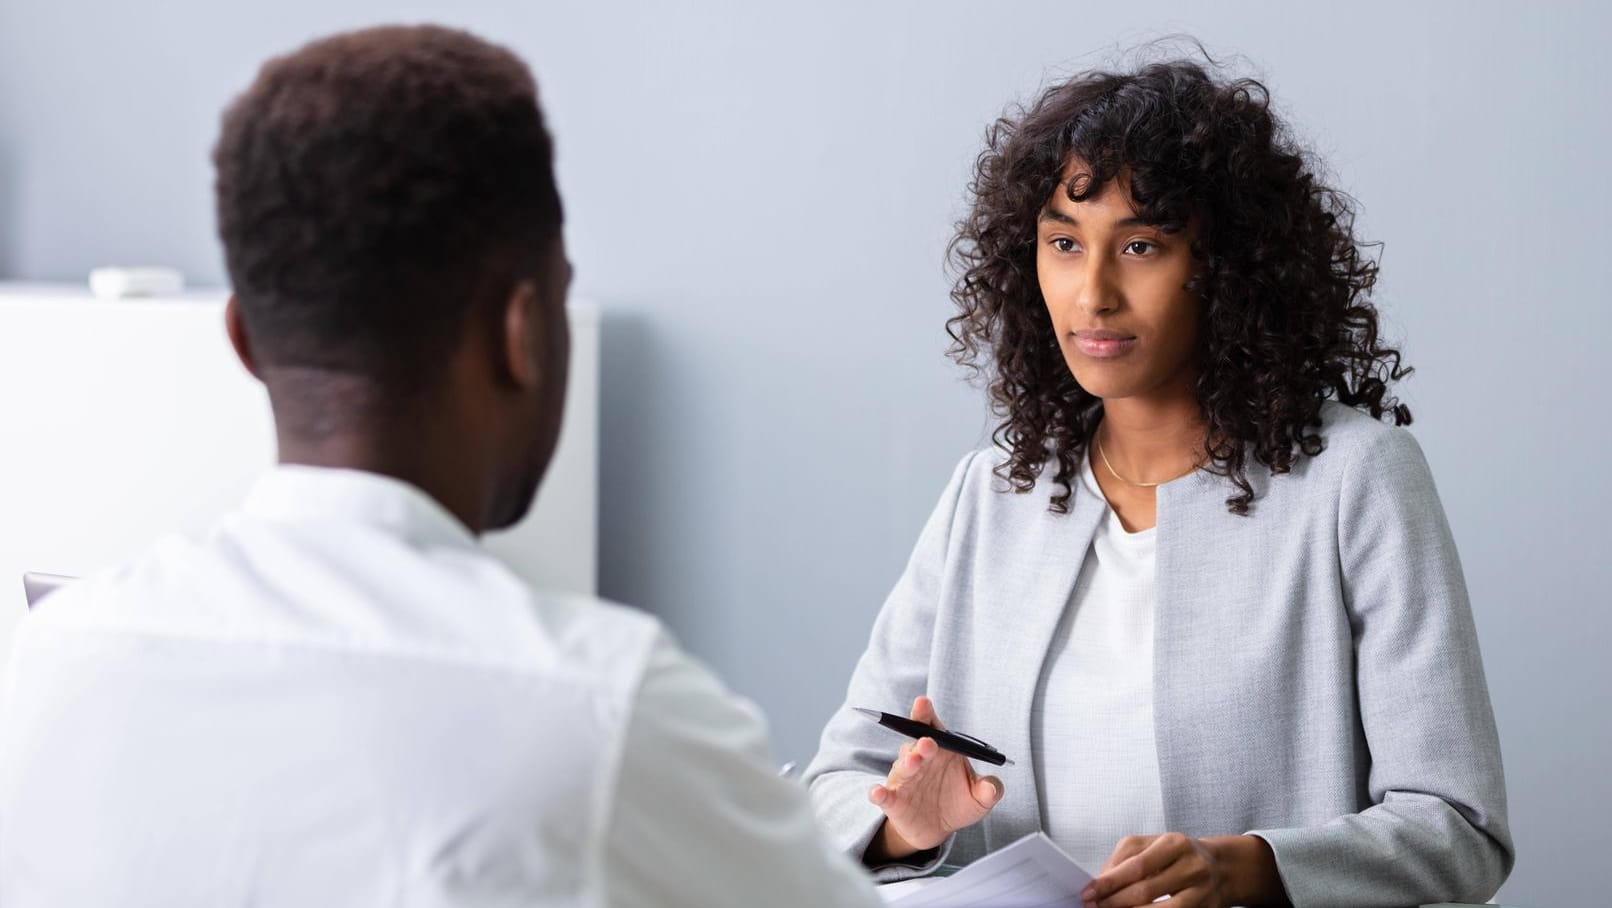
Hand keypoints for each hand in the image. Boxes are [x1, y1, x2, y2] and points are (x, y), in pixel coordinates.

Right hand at [864, 696, 1003, 861]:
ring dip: (906, 764)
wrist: (939, 830)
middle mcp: (919, 761)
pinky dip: (878, 793)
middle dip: (920, 741)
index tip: (923, 703)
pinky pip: (883, 794)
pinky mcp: (893, 802)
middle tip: (928, 741)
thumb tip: (992, 787)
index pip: (931, 726)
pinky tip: (878, 792)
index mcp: (940, 751)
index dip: (925, 713)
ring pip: (901, 768)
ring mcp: (904, 781)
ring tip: (913, 761)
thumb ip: (989, 790)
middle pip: (915, 744)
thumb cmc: (958, 803)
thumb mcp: (980, 798)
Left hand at [1081, 833, 1287, 907]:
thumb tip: (1100, 881)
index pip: (1135, 865)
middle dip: (1114, 901)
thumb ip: (1125, 859)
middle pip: (1145, 889)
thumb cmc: (1179, 856)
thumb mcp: (1153, 846)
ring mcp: (1200, 891)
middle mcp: (1190, 866)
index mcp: (1174, 844)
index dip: (1108, 882)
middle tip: (1094, 906)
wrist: (1221, 868)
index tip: (1088, 892)